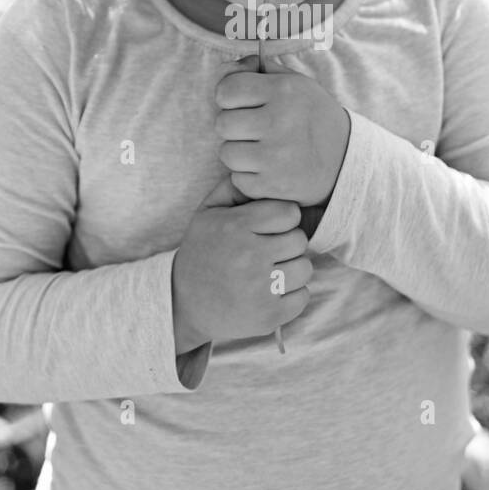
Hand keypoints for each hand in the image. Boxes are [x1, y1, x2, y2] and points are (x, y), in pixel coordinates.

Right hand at [171, 175, 312, 346]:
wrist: (183, 304)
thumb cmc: (202, 252)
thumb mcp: (207, 214)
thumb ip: (233, 188)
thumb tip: (256, 172)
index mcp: (236, 227)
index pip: (289, 212)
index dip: (282, 218)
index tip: (269, 228)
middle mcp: (249, 257)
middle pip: (299, 240)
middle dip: (287, 243)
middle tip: (268, 251)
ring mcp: (259, 289)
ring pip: (305, 268)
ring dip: (292, 269)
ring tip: (271, 271)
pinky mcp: (268, 316)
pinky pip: (303, 297)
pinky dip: (292, 295)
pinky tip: (271, 292)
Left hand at [213, 54, 350, 206]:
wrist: (346, 160)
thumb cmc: (311, 116)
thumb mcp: (294, 83)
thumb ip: (256, 70)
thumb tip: (224, 69)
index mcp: (284, 90)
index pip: (226, 90)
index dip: (228, 97)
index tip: (242, 104)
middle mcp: (280, 121)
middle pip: (222, 124)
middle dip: (234, 127)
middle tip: (255, 130)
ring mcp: (277, 156)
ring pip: (227, 154)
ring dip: (240, 154)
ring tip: (262, 150)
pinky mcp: (275, 185)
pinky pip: (238, 180)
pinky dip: (250, 177)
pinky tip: (270, 169)